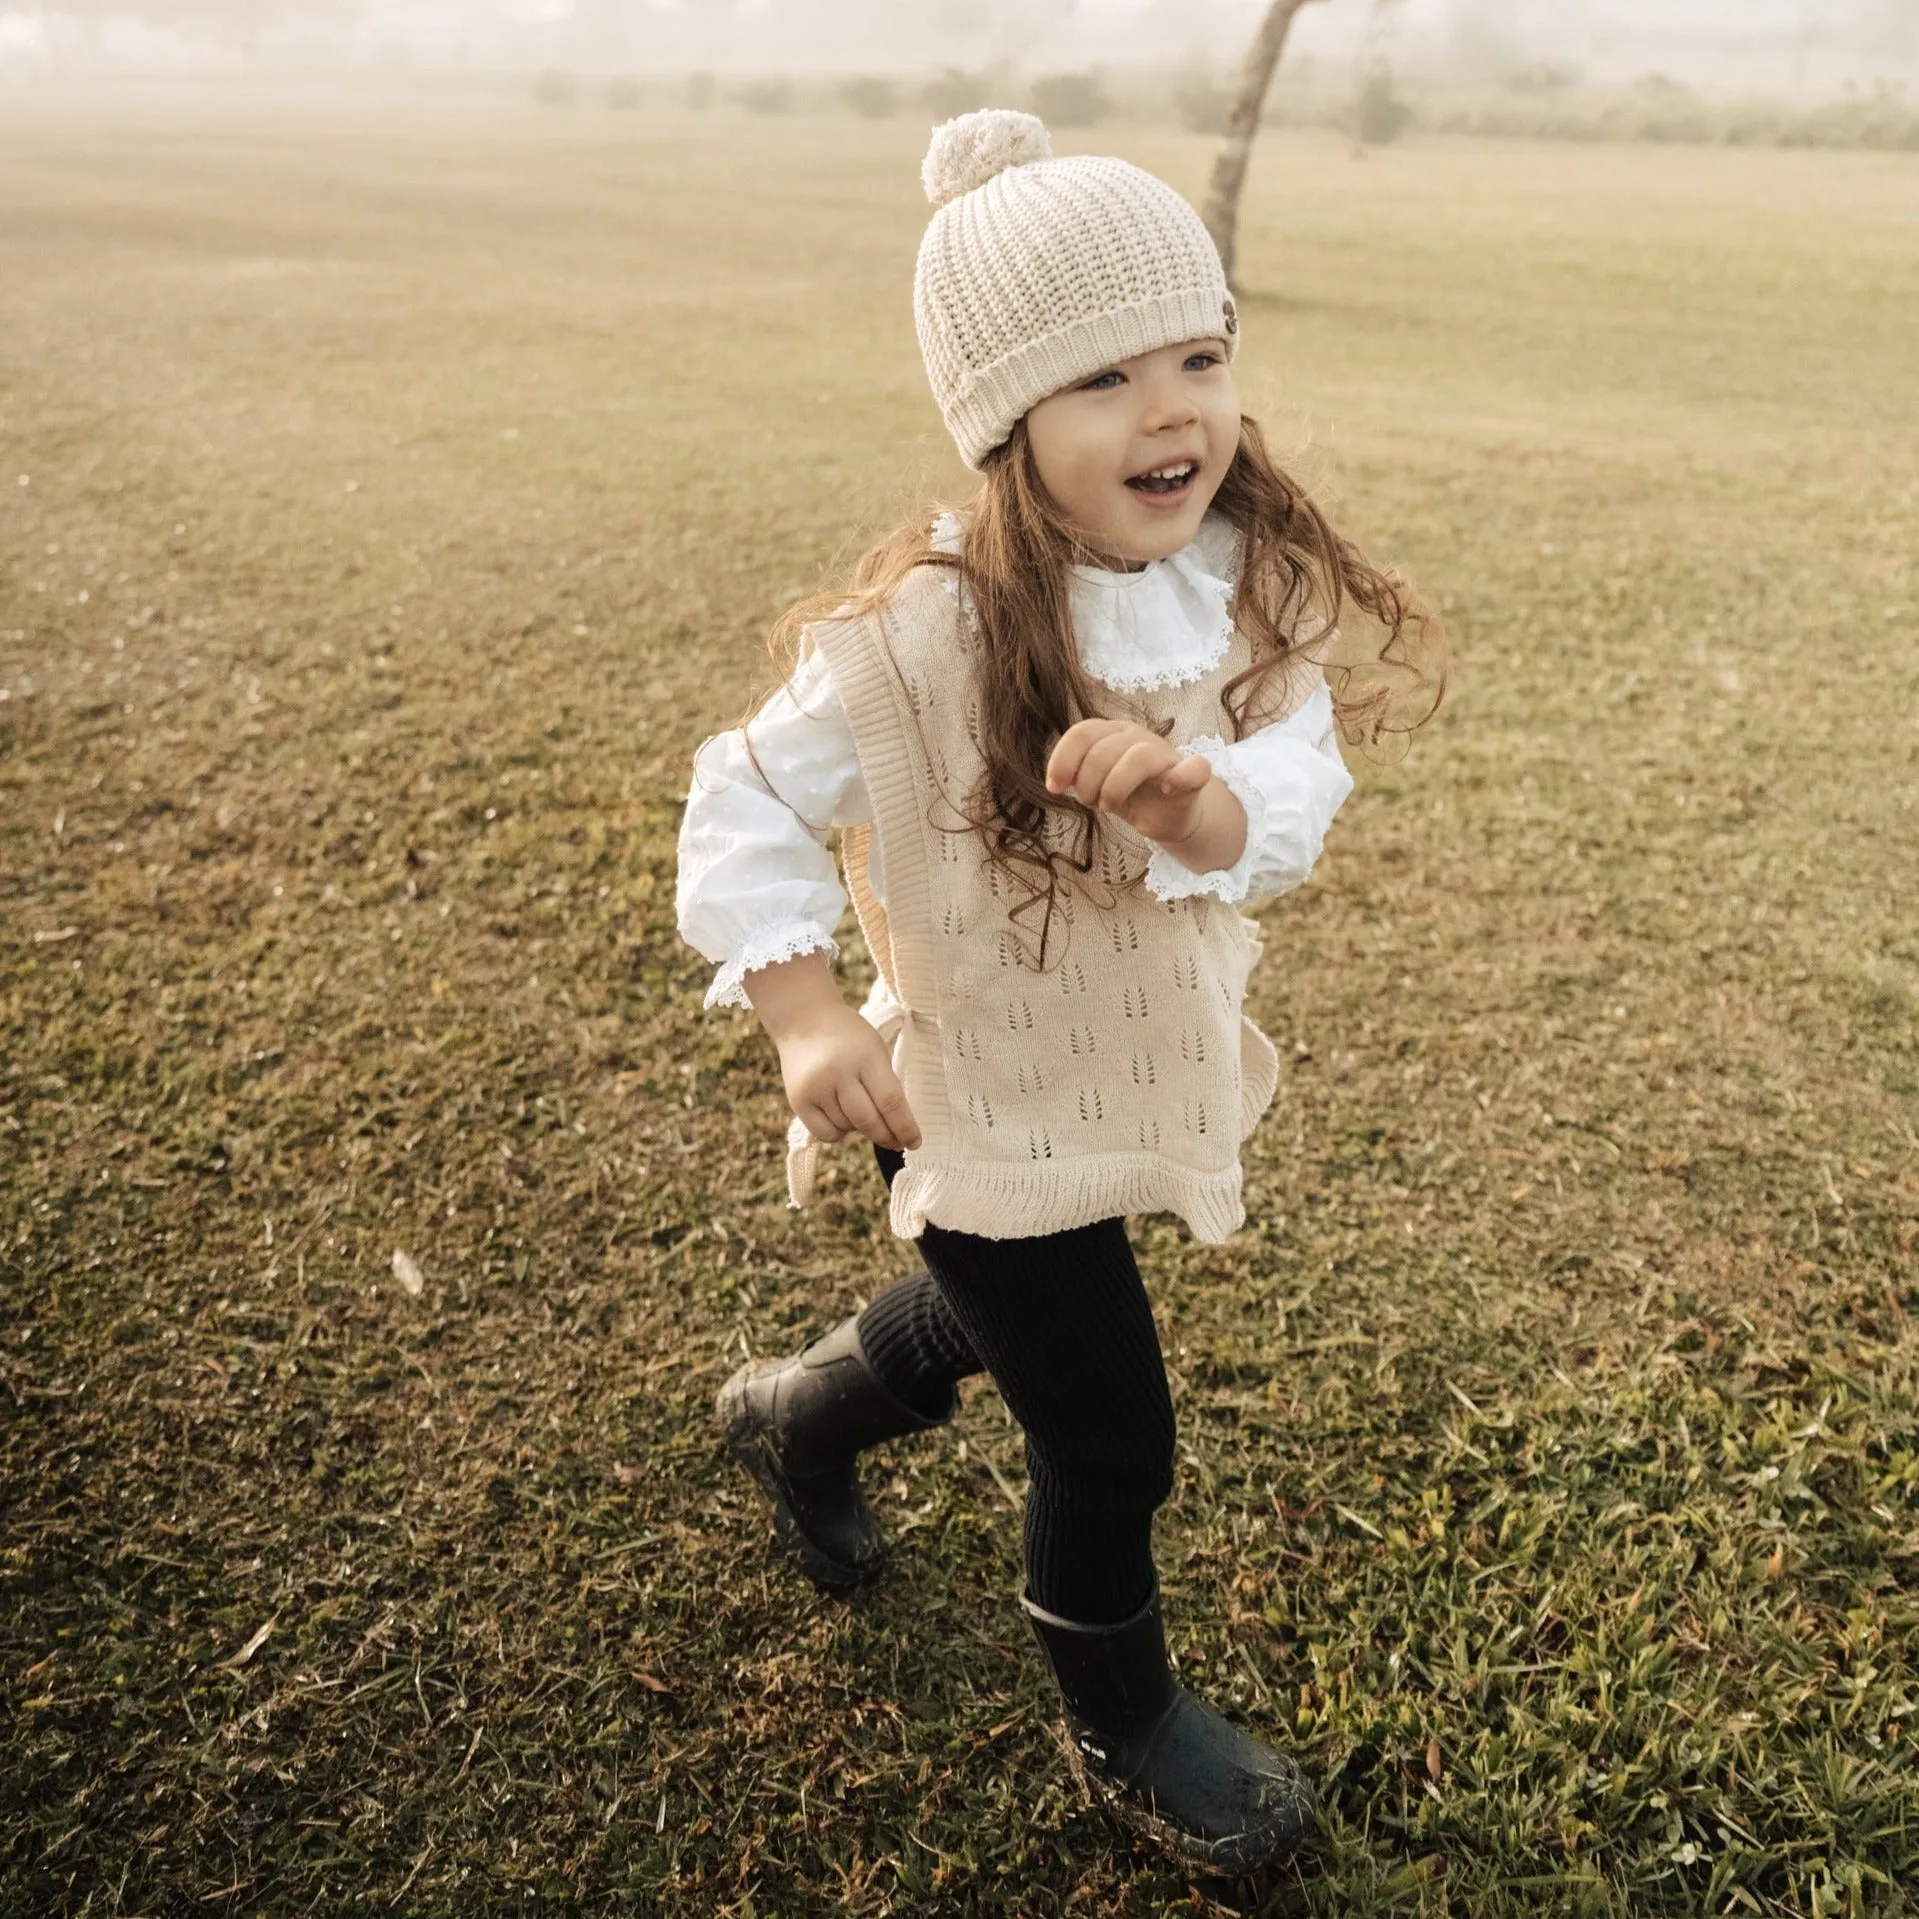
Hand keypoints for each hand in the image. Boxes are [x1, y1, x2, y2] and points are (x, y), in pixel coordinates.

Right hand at [773, 1001, 922, 1150]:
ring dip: (860, 1129)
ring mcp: (815, 1088)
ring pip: (848, 1129)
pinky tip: (841, 1117)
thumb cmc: (848, 1036)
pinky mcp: (798, 1101)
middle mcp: (838, 1073)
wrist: (803, 1020)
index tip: (915, 1142)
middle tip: (896, 1142)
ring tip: (860, 1109)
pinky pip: (825, 1134)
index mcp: (865, 1057)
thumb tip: (896, 1127)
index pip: (890, 1102)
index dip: (905, 1127)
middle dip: (887, 1137)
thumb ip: (886, 1085)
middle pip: (869, 1121)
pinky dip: (838, 1132)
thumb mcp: (875, 1050)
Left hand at [1044, 718, 1213, 848]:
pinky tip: (1167, 789)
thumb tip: (1057, 782)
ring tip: (1110, 806)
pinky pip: (1196, 767)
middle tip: (1089, 803)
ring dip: (1116, 786)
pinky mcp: (1193, 775)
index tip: (1054, 788)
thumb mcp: (1096, 785)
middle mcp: (1138, 737)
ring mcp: (1166, 754)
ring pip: (1139, 756)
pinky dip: (1180, 777)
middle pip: (1104, 749)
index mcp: (1112, 734)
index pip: (1082, 732)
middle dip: (1087, 782)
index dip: (1063, 759)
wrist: (1168, 815)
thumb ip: (1077, 777)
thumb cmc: (1130, 795)